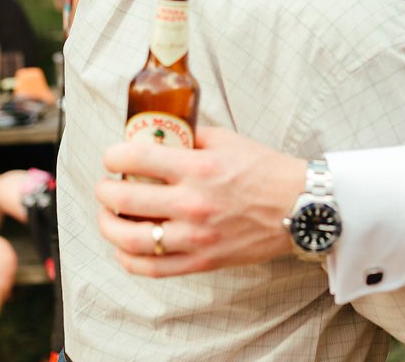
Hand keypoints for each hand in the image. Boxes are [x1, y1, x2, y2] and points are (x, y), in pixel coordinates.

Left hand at [95, 126, 305, 276]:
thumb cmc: (264, 170)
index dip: (112, 156)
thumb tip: (157, 134)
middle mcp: (192, 203)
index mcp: (198, 167)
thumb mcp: (227, 140)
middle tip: (105, 186)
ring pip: (131, 240)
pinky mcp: (202, 261)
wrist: (300, 207)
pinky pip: (152, 268)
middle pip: (124, 200)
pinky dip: (129, 260)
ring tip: (108, 217)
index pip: (135, 159)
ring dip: (109, 227)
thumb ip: (190, 137)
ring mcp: (195, 237)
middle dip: (104, 191)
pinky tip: (124, 249)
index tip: (111, 157)